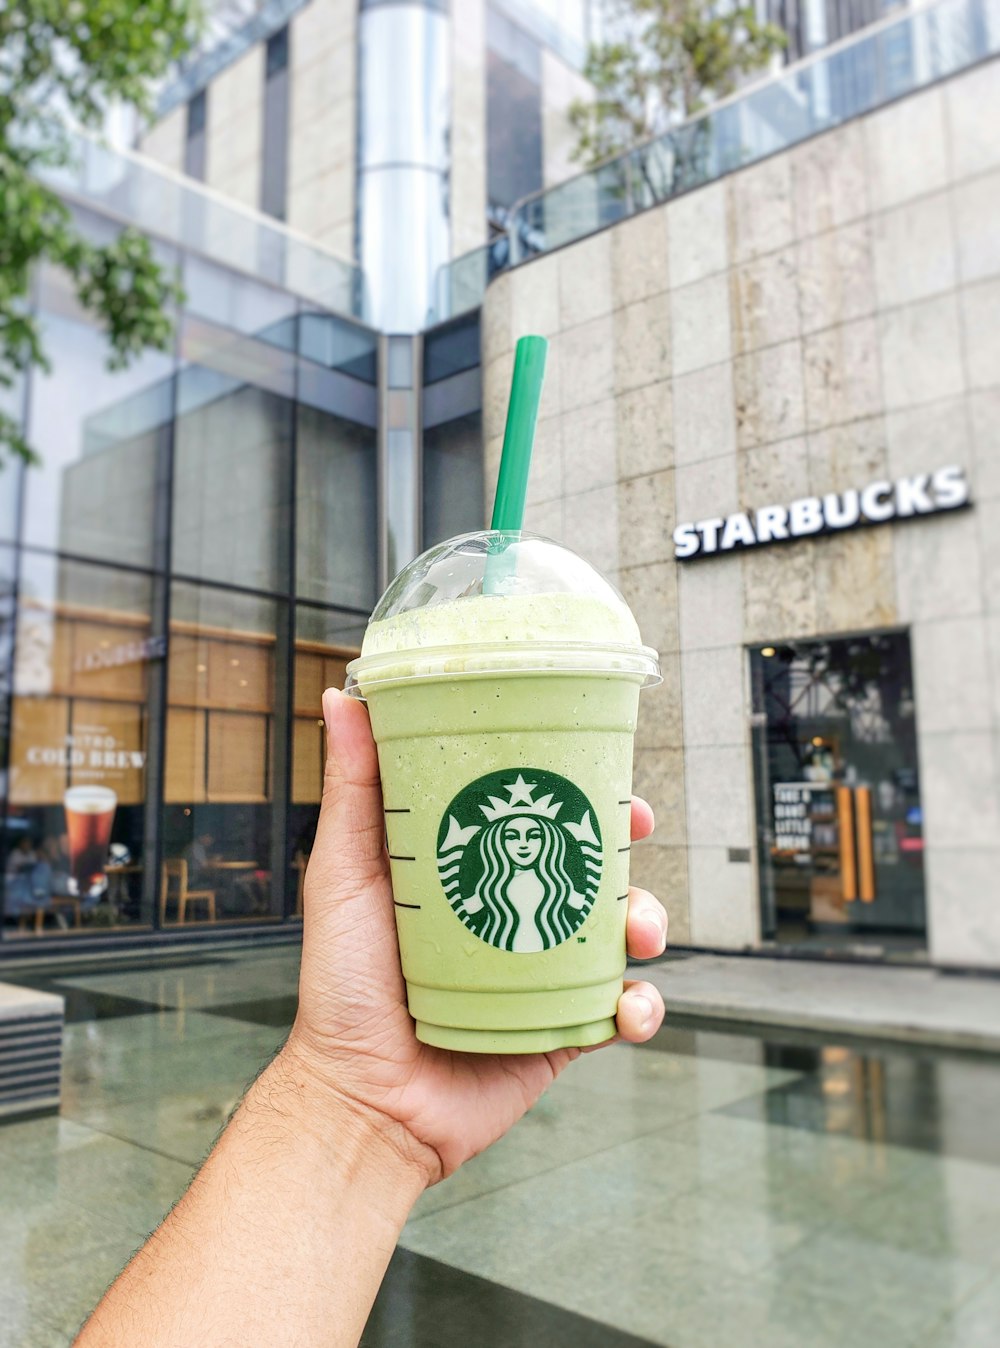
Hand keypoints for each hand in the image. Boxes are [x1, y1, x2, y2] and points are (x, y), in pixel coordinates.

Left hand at [285, 689, 667, 1188]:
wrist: (362, 1102)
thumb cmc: (341, 986)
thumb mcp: (345, 873)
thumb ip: (354, 788)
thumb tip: (343, 693)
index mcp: (473, 874)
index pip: (539, 818)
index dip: (579, 791)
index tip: (605, 772)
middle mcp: (514, 917)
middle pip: (593, 867)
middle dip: (628, 847)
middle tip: (637, 832)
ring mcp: (541, 975)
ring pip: (619, 934)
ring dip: (649, 921)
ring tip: (638, 929)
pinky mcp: (560, 1032)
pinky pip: (620, 1013)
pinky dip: (641, 1007)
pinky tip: (629, 1006)